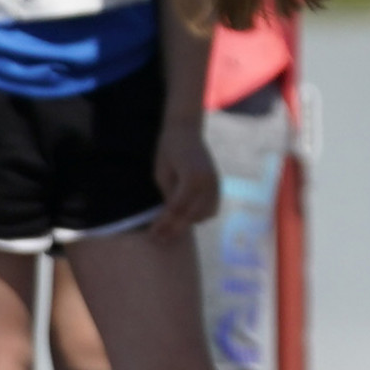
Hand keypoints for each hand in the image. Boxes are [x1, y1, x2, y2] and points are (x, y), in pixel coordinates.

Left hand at [151, 119, 220, 238]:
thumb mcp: (162, 174)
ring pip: (204, 214)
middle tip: (159, 239)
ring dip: (189, 223)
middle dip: (174, 229)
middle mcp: (208, 182)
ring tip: (171, 230)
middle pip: (191, 215)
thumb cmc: (168, 149)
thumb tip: (171, 218)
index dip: (164, 224)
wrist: (186, 130)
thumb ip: (169, 196)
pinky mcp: (217, 184)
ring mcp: (215, 183)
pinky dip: (201, 216)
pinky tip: (187, 219)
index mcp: (192, 177)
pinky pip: (212, 207)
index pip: (176, 209)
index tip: (152, 234)